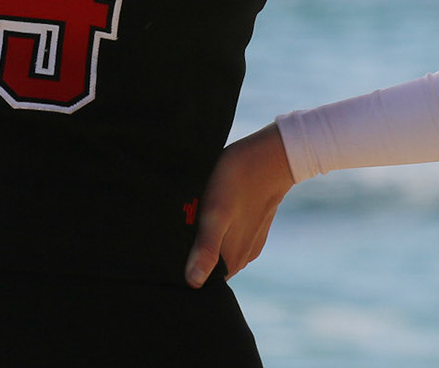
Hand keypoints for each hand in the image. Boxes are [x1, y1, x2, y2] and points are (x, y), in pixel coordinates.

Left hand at [185, 122, 294, 287]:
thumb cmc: (238, 181)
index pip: (202, 281)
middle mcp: (242, 257)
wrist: (271, 156)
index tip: (167, 257)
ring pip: (219, 253)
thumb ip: (206, 249)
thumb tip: (193, 283)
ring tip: (186, 224)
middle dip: (191, 258)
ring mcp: (249, 242)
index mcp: (232, 259)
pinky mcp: (252, 227)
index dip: (183, 273)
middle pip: (210, 269)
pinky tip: (205, 216)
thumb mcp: (215, 213)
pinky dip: (215, 233)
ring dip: (201, 244)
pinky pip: (228, 239)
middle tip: (174, 236)